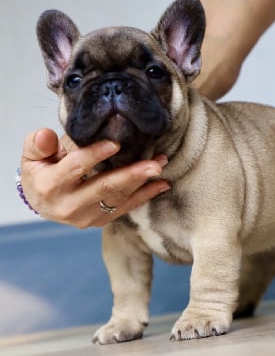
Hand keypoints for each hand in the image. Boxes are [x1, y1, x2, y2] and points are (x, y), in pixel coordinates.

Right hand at [20, 128, 169, 227]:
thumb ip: (38, 144)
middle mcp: (70, 206)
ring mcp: (87, 217)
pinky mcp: (101, 221)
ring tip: (160, 165)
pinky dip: (145, 196)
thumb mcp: (31, 157)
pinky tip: (162, 185)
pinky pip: (126, 208)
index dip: (95, 155)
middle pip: (104, 188)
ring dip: (143, 182)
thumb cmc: (40, 173)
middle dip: (131, 175)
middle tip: (154, 164)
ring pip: (119, 199)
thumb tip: (45, 134)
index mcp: (51, 186)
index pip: (75, 168)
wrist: (42, 203)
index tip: (116, 143)